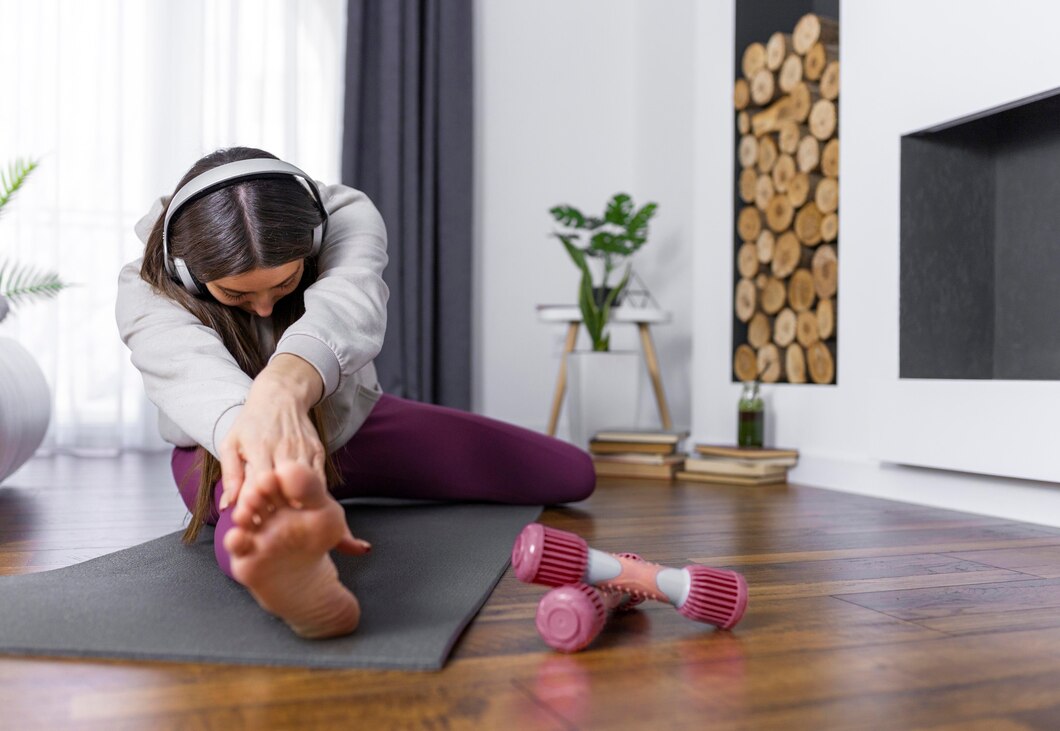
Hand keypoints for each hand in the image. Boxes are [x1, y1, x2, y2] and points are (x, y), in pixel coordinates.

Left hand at [218, 354, 324, 510]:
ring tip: (286, 518)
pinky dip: (311, 494)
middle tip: (269, 527)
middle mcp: (284, 450)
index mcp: (260, 449)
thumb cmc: (252, 422)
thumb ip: (230, 475)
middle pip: (283, 490)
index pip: (259, 487)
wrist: (281, 396)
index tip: (251, 523)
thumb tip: (227, 505)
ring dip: (296, 505)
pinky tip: (302, 503)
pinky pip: (318, 480)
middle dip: (277, 511)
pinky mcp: (318, 451)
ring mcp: (304, 451)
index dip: (255, 508)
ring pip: (304, 487)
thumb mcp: (231, 443)